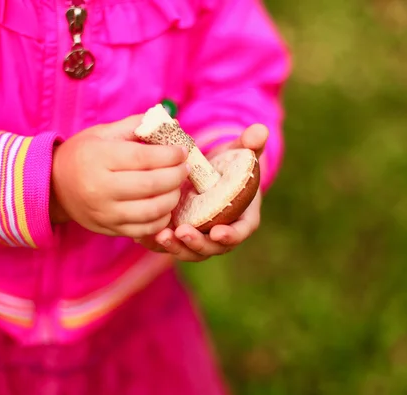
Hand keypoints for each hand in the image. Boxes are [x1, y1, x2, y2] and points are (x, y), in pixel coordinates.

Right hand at [50, 115, 189, 237]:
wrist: (54, 186)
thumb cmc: (83, 154)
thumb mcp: (102, 133)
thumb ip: (135, 126)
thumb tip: (171, 124)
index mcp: (98, 159)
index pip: (144, 158)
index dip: (170, 155)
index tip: (182, 151)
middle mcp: (100, 188)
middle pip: (152, 184)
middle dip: (176, 175)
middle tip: (185, 168)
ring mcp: (105, 213)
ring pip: (152, 210)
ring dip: (173, 197)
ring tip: (176, 185)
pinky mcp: (110, 229)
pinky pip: (145, 229)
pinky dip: (162, 218)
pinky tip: (164, 204)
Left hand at [136, 123, 267, 261]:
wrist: (210, 175)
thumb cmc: (229, 166)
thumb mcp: (239, 154)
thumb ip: (249, 145)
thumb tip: (260, 130)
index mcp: (242, 217)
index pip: (240, 232)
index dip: (231, 235)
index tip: (218, 232)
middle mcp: (222, 233)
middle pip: (213, 247)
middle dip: (197, 243)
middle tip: (183, 233)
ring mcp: (201, 238)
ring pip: (190, 251)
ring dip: (176, 247)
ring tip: (161, 235)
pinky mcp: (181, 238)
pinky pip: (171, 246)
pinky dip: (159, 243)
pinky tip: (146, 236)